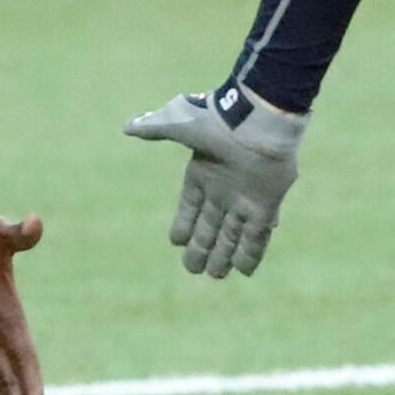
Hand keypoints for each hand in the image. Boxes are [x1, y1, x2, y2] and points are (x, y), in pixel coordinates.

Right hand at [123, 86, 306, 278]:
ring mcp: (245, 199)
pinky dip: (250, 254)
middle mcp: (223, 190)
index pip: (189, 207)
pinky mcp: (266, 206)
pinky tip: (243, 271)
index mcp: (202, 173)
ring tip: (215, 275)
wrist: (257, 120)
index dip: (183, 224)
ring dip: (224, 256)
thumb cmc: (219, 122)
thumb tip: (127, 126)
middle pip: (210, 226)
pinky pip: (257, 236)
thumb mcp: (181, 124)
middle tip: (193, 269)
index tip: (176, 241)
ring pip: (232, 235)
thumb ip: (156, 129)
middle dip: (201, 248)